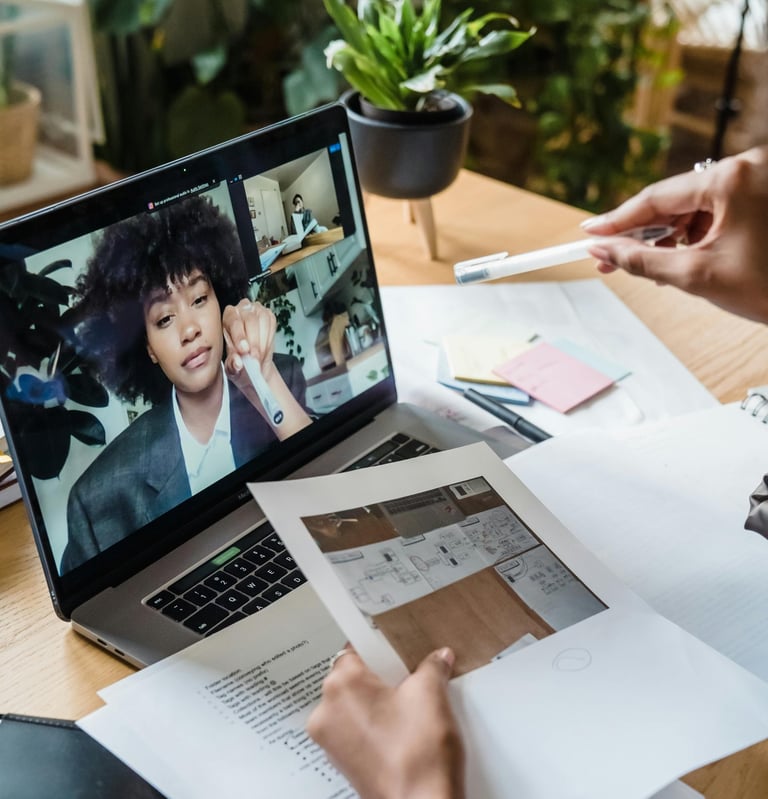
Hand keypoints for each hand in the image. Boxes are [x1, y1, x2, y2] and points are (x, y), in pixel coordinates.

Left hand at [222, 299, 278, 386]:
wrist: (254, 365)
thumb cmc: (239, 362)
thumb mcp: (232, 368)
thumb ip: (233, 365)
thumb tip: (237, 363)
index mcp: (226, 319)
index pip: (233, 321)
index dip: (239, 336)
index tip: (244, 350)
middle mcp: (241, 311)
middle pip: (250, 319)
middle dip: (253, 341)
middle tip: (254, 358)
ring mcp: (256, 311)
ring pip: (263, 320)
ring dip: (263, 342)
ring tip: (259, 357)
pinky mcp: (268, 315)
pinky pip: (271, 323)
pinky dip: (269, 339)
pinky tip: (264, 349)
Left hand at [307, 647, 464, 798]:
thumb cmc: (418, 757)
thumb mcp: (431, 695)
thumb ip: (432, 667)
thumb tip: (438, 658)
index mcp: (341, 685)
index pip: (354, 649)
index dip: (378, 646)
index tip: (396, 648)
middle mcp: (326, 712)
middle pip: (352, 677)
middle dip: (381, 676)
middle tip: (409, 678)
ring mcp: (331, 741)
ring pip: (353, 705)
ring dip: (377, 702)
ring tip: (409, 707)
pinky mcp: (342, 762)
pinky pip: (355, 730)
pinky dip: (374, 725)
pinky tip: (402, 730)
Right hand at [583, 146, 767, 322]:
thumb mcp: (696, 276)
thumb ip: (641, 260)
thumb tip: (603, 252)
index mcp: (732, 179)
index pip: (656, 197)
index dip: (617, 221)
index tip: (589, 234)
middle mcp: (746, 170)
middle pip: (673, 200)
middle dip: (640, 233)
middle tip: (608, 258)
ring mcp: (756, 182)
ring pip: (692, 207)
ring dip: (665, 236)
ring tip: (645, 266)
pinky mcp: (760, 197)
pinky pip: (713, 212)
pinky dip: (691, 235)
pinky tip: (675, 258)